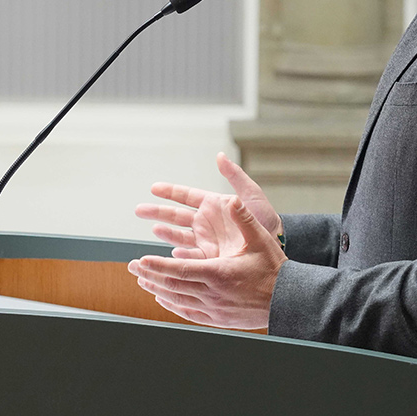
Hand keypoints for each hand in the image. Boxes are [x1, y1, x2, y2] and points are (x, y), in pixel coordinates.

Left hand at [128, 197, 285, 328]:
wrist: (288, 301)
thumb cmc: (274, 268)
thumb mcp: (261, 239)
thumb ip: (244, 218)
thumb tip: (233, 199)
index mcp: (219, 273)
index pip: (179, 270)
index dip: (157, 266)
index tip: (140, 260)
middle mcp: (213, 293)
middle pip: (173, 286)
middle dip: (150, 275)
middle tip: (131, 267)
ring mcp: (214, 309)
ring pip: (178, 300)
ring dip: (157, 289)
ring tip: (142, 281)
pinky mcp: (218, 318)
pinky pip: (188, 313)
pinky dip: (172, 305)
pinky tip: (163, 298)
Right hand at [135, 152, 281, 258]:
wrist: (278, 245)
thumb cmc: (267, 220)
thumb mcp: (251, 195)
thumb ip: (234, 176)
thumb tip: (220, 156)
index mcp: (213, 205)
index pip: (186, 196)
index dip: (169, 192)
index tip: (153, 188)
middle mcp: (206, 223)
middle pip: (175, 216)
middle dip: (157, 212)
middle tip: (139, 209)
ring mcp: (206, 241)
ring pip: (178, 236)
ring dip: (165, 233)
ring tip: (154, 229)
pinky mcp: (209, 259)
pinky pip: (189, 256)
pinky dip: (179, 255)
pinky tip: (171, 253)